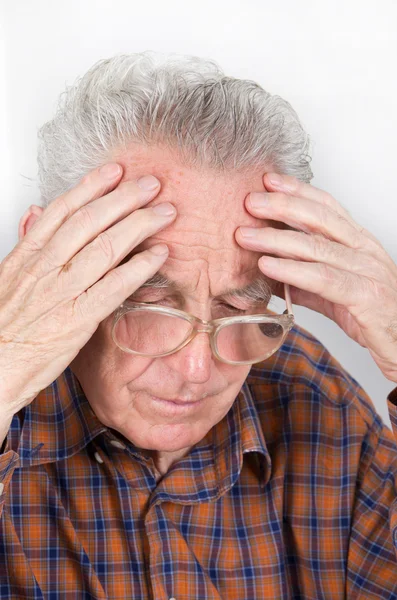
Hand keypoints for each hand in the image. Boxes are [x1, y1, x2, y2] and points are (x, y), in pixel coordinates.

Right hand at [0, 164, 175, 419]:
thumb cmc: (3, 324)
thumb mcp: (8, 276)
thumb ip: (27, 243)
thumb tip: (36, 212)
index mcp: (28, 254)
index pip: (63, 209)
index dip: (92, 186)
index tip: (115, 171)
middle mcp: (46, 267)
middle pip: (91, 221)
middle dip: (125, 198)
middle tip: (151, 185)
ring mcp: (64, 291)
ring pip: (106, 247)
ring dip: (140, 225)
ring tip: (165, 213)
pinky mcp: (79, 319)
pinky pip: (115, 286)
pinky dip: (139, 267)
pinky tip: (159, 255)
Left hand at [235, 173, 396, 382]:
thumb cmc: (370, 314)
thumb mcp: (332, 291)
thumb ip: (303, 278)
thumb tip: (268, 268)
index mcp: (359, 243)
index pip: (327, 207)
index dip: (298, 190)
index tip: (268, 181)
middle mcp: (364, 251)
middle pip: (320, 218)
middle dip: (282, 206)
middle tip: (249, 202)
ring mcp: (367, 271)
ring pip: (317, 246)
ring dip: (276, 238)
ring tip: (245, 235)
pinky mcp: (365, 296)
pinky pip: (323, 278)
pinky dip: (291, 270)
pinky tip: (266, 265)